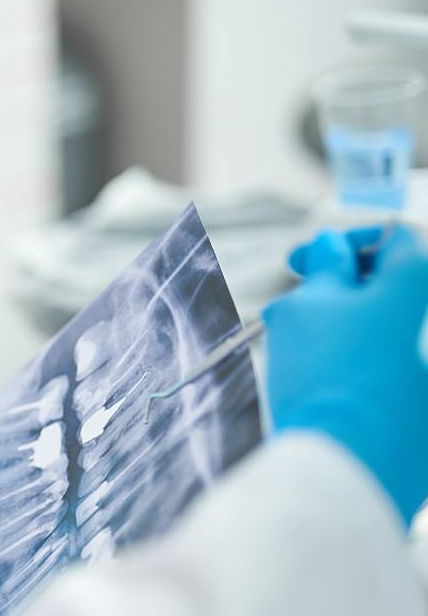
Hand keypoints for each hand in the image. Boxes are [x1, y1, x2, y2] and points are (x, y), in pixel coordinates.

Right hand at [264, 225, 427, 525]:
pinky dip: (360, 367)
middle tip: (294, 309)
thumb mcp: (310, 306)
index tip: (304, 263)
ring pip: (389, 334)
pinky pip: (394, 373)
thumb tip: (335, 248)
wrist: (347, 468)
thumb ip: (327, 267)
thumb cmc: (328, 378)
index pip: (391, 240)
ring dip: (343, 332)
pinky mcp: (424, 410)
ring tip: (298, 353)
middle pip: (391, 292)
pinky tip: (323, 384)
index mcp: (421, 285)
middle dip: (337, 294)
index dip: (340, 246)